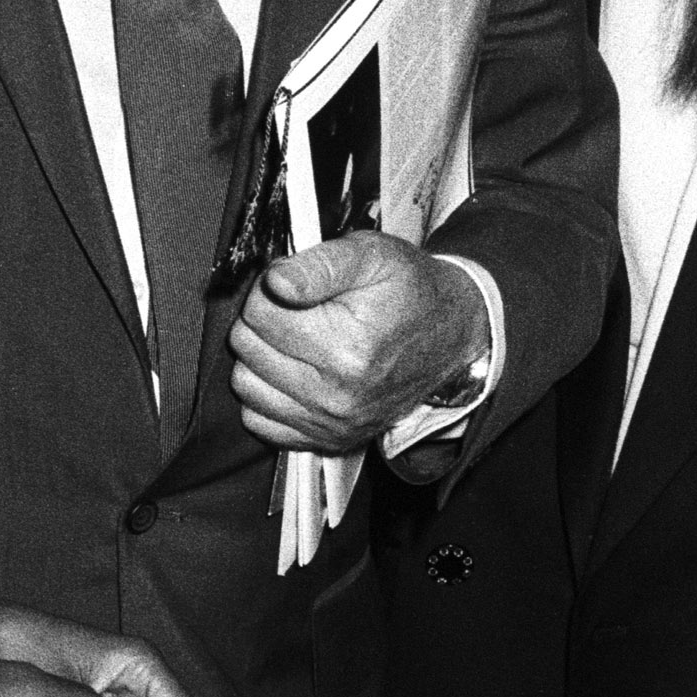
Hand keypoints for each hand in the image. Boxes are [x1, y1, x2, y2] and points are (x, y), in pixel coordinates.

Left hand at [228, 233, 488, 452]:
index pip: (259, 313)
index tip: (294, 288)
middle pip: (248, 348)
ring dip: (260, 357)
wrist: (451, 336)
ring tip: (295, 339)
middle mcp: (338, 396)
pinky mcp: (327, 440)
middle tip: (296, 309)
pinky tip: (293, 370)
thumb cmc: (409, 292)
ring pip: (246, 384)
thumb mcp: (372, 256)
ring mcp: (332, 423)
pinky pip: (259, 420)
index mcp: (348, 348)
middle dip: (263, 320)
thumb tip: (274, 282)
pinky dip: (267, 394)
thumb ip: (319, 264)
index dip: (268, 289)